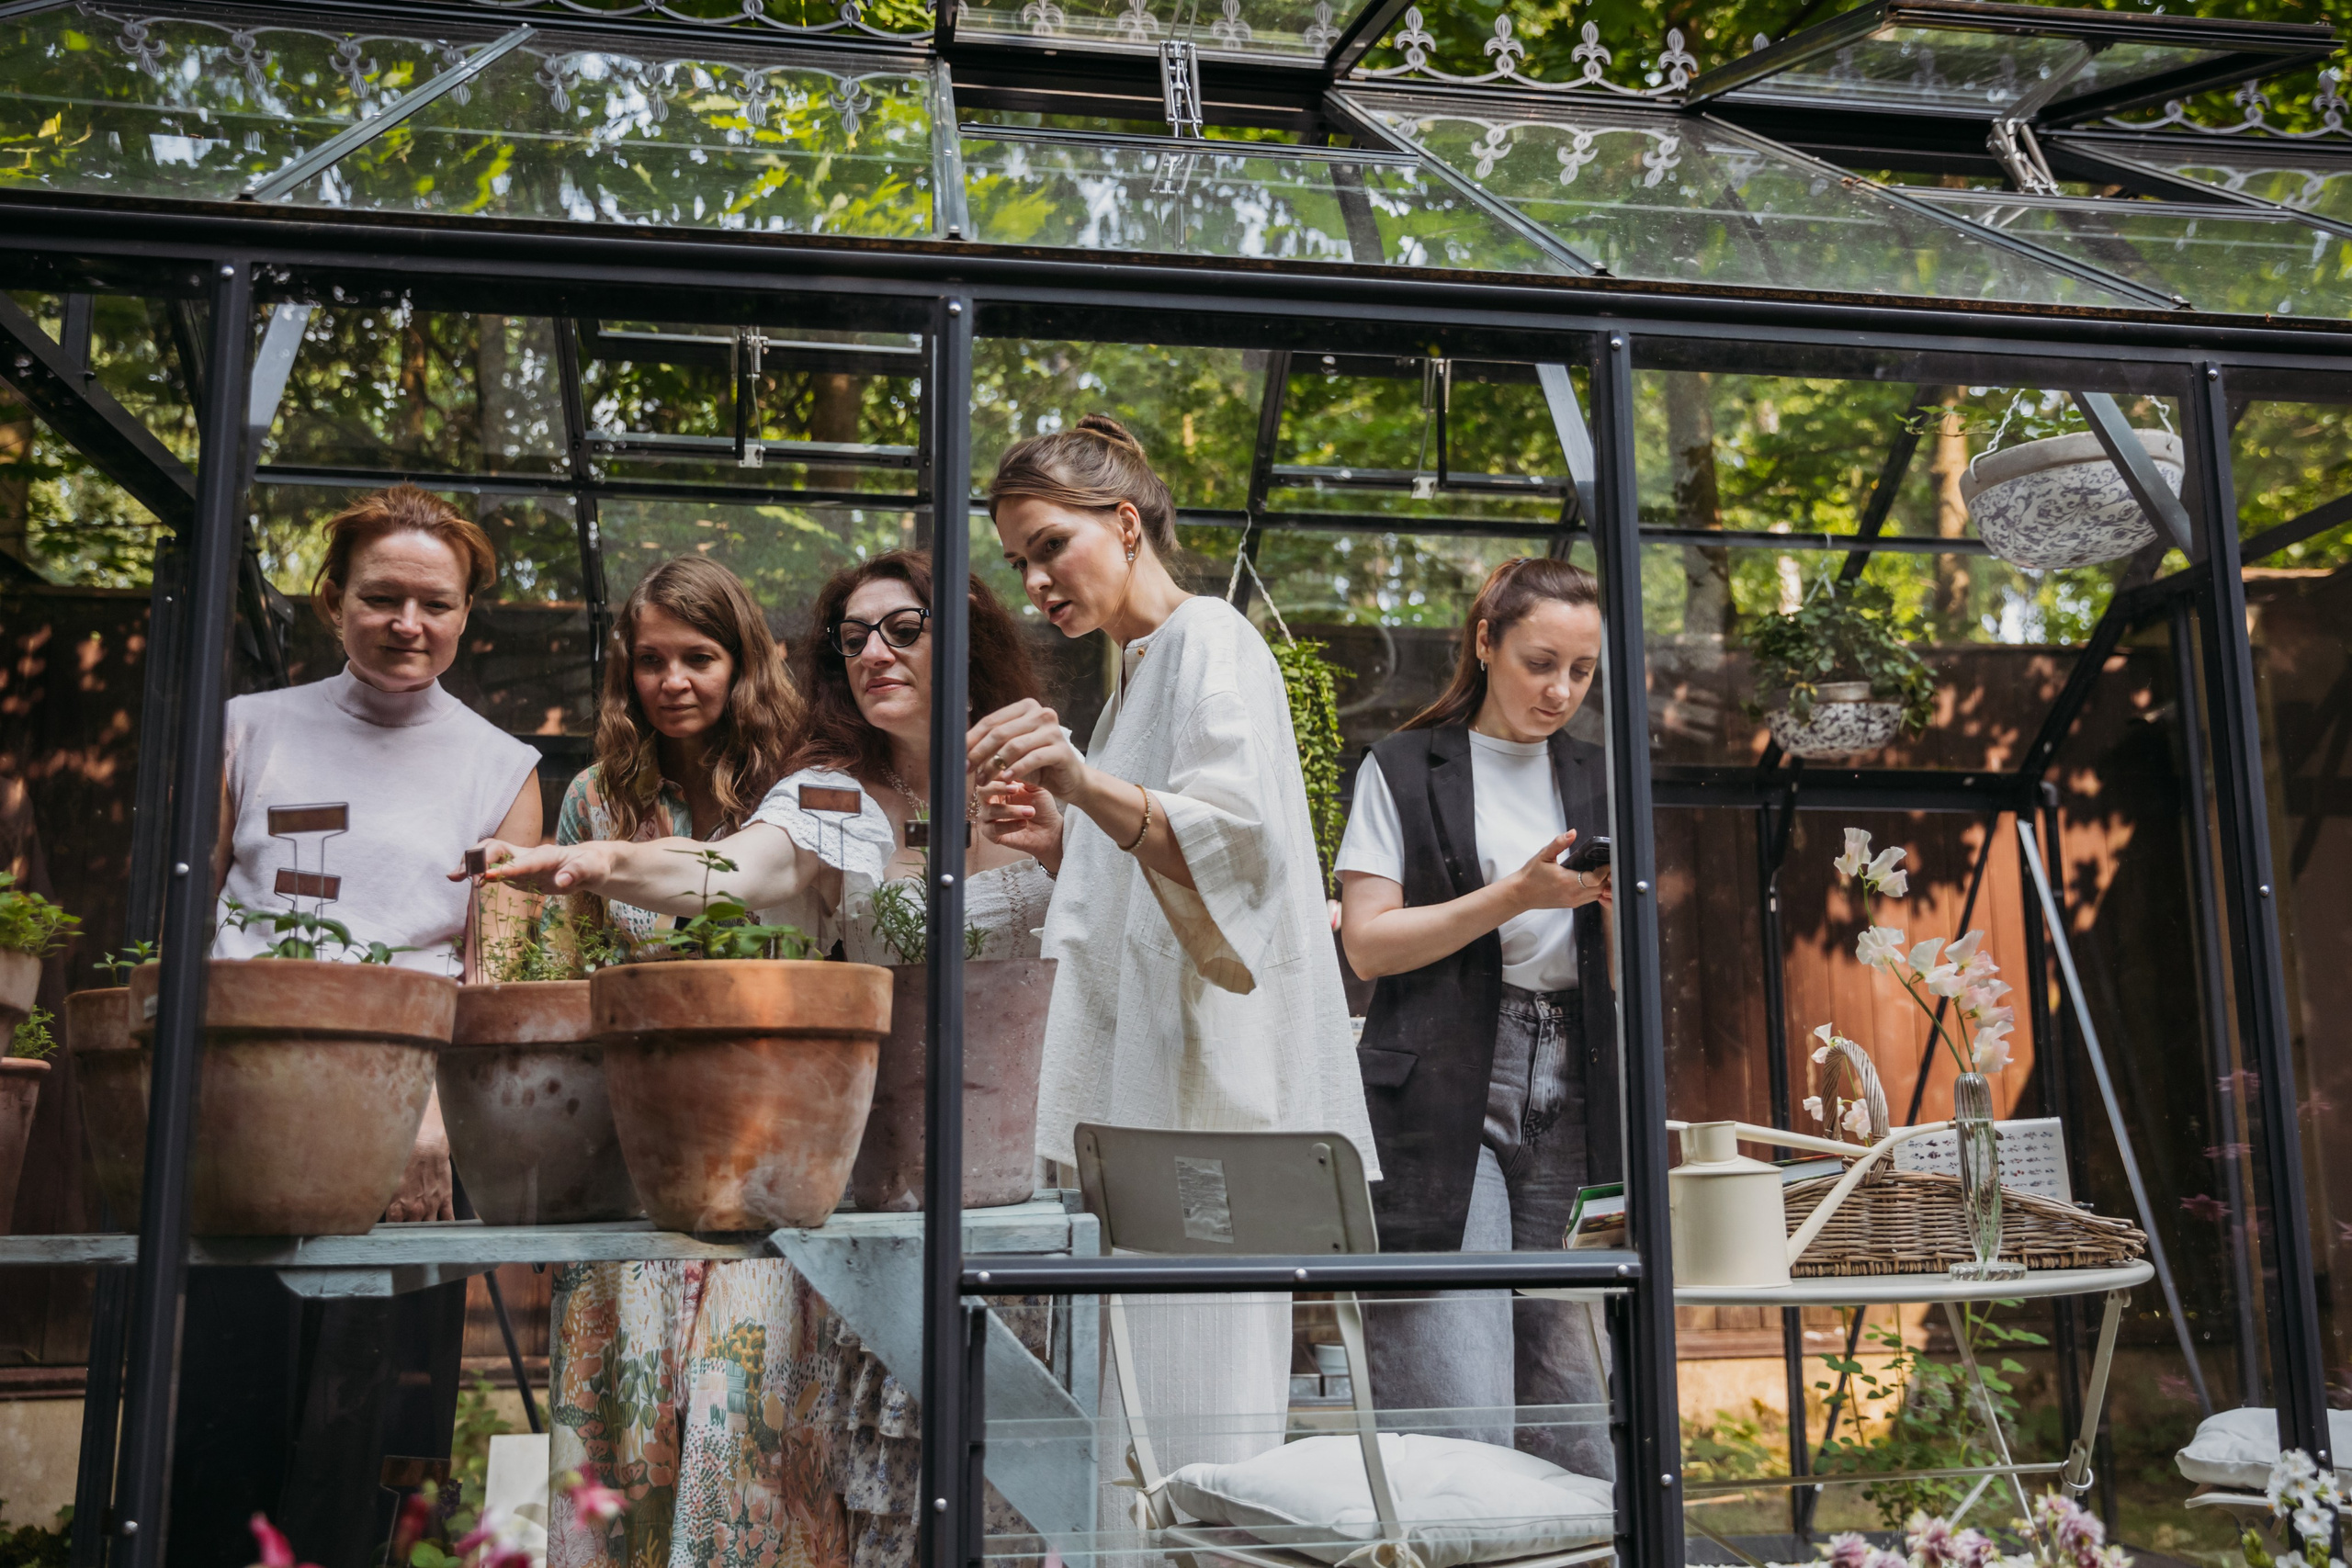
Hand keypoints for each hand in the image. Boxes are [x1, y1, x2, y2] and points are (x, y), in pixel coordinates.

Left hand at [384, 1107, 453, 1222]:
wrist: (427, 1143)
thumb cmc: (403, 1155)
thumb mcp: (383, 1177)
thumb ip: (377, 1195)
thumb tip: (366, 1204)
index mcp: (396, 1208)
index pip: (391, 1229)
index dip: (389, 1230)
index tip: (387, 1229)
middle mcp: (414, 1210)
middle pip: (410, 1229)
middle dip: (406, 1229)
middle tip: (403, 1227)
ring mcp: (431, 1206)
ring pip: (428, 1226)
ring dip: (423, 1228)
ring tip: (420, 1230)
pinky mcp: (445, 1198)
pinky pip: (447, 1218)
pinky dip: (445, 1224)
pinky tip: (441, 1228)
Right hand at [454, 838, 615, 895]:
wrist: (590, 864)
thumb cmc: (593, 865)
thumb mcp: (593, 870)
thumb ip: (578, 873)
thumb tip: (563, 881)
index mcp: (547, 855)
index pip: (524, 861)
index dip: (507, 868)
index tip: (489, 877)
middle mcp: (529, 855)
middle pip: (497, 848)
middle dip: (478, 858)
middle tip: (460, 875)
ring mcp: (521, 862)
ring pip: (491, 857)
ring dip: (472, 865)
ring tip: (453, 877)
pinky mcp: (518, 873)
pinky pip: (494, 870)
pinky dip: (478, 874)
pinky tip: (466, 881)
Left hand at [968, 700, 1088, 800]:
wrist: (1071, 780)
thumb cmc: (1038, 765)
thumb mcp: (1013, 751)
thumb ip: (993, 744)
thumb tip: (959, 747)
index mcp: (1027, 707)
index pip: (992, 721)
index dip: (972, 739)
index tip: (958, 757)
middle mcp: (1042, 713)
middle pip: (1000, 733)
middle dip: (980, 753)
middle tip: (968, 771)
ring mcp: (1053, 730)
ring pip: (1014, 746)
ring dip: (994, 766)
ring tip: (984, 781)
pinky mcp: (1061, 749)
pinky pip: (1032, 759)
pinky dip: (1016, 770)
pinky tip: (1006, 780)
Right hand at [977, 776, 1064, 870]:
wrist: (1050, 830)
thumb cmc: (1041, 806)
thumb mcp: (1035, 786)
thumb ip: (1024, 775)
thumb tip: (1013, 762)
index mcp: (997, 786)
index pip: (990, 775)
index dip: (999, 772)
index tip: (1014, 771)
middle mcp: (989, 801)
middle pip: (982, 790)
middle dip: (998, 788)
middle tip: (1016, 789)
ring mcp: (989, 818)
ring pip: (991, 811)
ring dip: (1012, 810)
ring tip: (1031, 811)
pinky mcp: (992, 835)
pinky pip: (994, 829)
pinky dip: (1010, 826)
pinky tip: (1023, 823)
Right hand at [1508, 831, 1611, 913]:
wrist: (1521, 894)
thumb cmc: (1531, 875)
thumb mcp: (1544, 855)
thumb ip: (1559, 843)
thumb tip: (1572, 833)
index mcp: (1567, 881)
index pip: (1596, 879)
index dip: (1605, 870)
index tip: (1608, 861)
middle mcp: (1572, 894)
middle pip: (1601, 888)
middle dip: (1606, 876)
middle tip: (1608, 863)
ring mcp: (1573, 901)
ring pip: (1597, 895)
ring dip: (1602, 884)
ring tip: (1602, 871)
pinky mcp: (1571, 904)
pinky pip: (1590, 899)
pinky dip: (1595, 890)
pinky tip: (1592, 880)